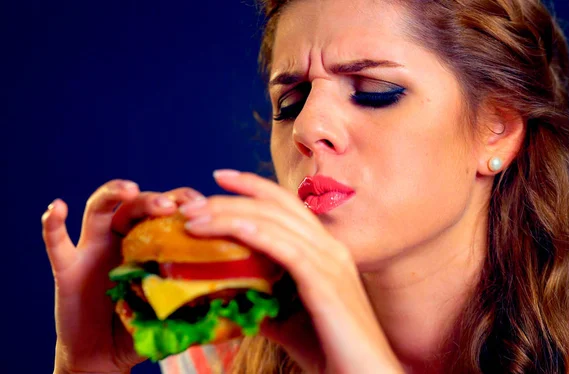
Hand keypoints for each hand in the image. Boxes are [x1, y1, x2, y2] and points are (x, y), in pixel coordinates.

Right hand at [42, 180, 204, 373]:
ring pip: (98, 209)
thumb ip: (196, 296)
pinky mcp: (67, 268)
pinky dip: (52, 225)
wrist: (104, 355)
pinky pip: (56, 242)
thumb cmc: (143, 326)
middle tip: (170, 205)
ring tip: (128, 189)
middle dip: (152, 199)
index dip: (182, 201)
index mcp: (150, 242)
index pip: (167, 210)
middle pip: (135, 204)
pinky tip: (57, 208)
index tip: (202, 203)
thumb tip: (236, 292)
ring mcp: (93, 249)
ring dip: (111, 194)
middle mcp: (122, 238)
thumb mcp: (173, 308)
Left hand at [180, 170, 404, 373]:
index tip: (219, 177)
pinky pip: (289, 250)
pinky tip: (234, 229)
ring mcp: (331, 263)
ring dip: (232, 215)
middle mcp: (330, 248)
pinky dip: (259, 235)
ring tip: (194, 219)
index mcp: (324, 250)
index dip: (253, 186)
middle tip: (192, 201)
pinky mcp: (327, 284)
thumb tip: (230, 294)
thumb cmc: (329, 351)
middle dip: (232, 197)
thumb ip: (264, 301)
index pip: (286, 205)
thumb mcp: (288, 320)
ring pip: (276, 223)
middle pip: (276, 206)